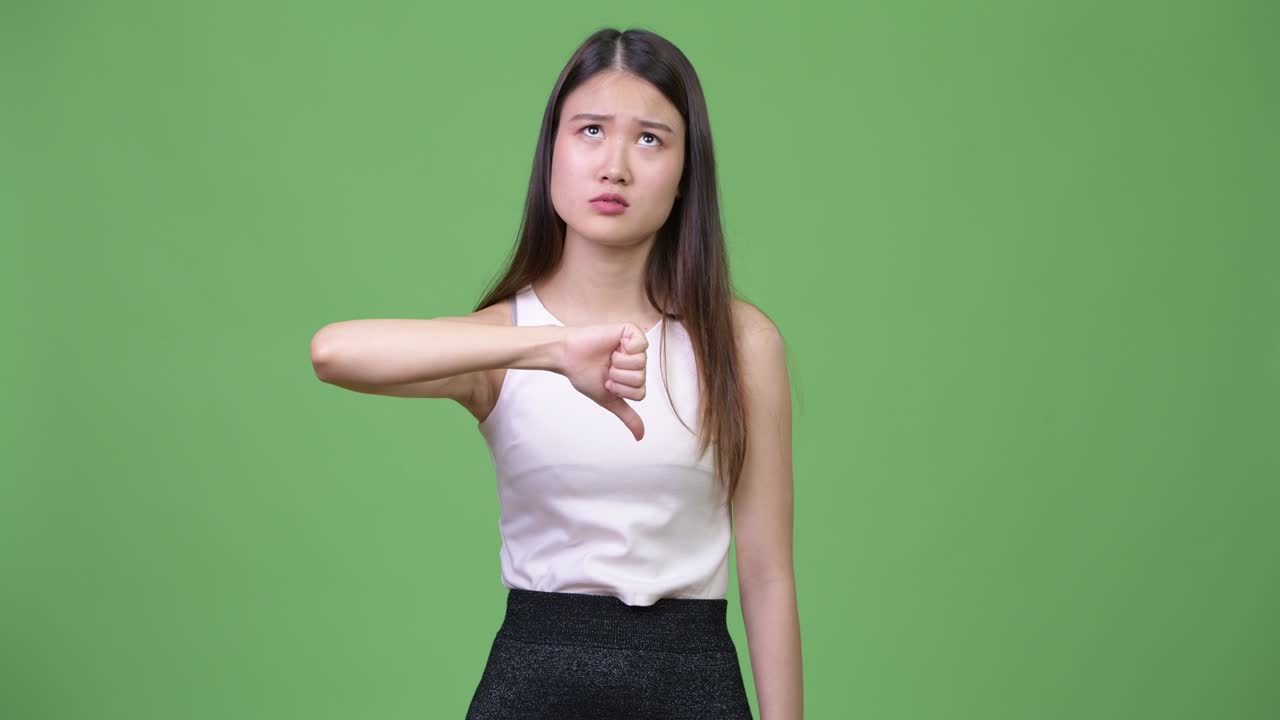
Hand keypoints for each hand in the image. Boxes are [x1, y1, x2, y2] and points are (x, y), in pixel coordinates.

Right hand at [559, 322, 648, 440]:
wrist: (568, 357)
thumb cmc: (585, 375)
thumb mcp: (609, 399)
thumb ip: (627, 415)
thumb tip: (640, 437)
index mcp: (634, 377)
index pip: (640, 393)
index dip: (620, 390)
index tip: (606, 382)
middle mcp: (637, 362)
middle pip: (641, 379)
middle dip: (618, 378)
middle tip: (606, 368)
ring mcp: (635, 346)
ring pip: (641, 364)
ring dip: (618, 364)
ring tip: (608, 357)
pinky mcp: (630, 331)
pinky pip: (642, 345)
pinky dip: (626, 349)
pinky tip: (615, 347)